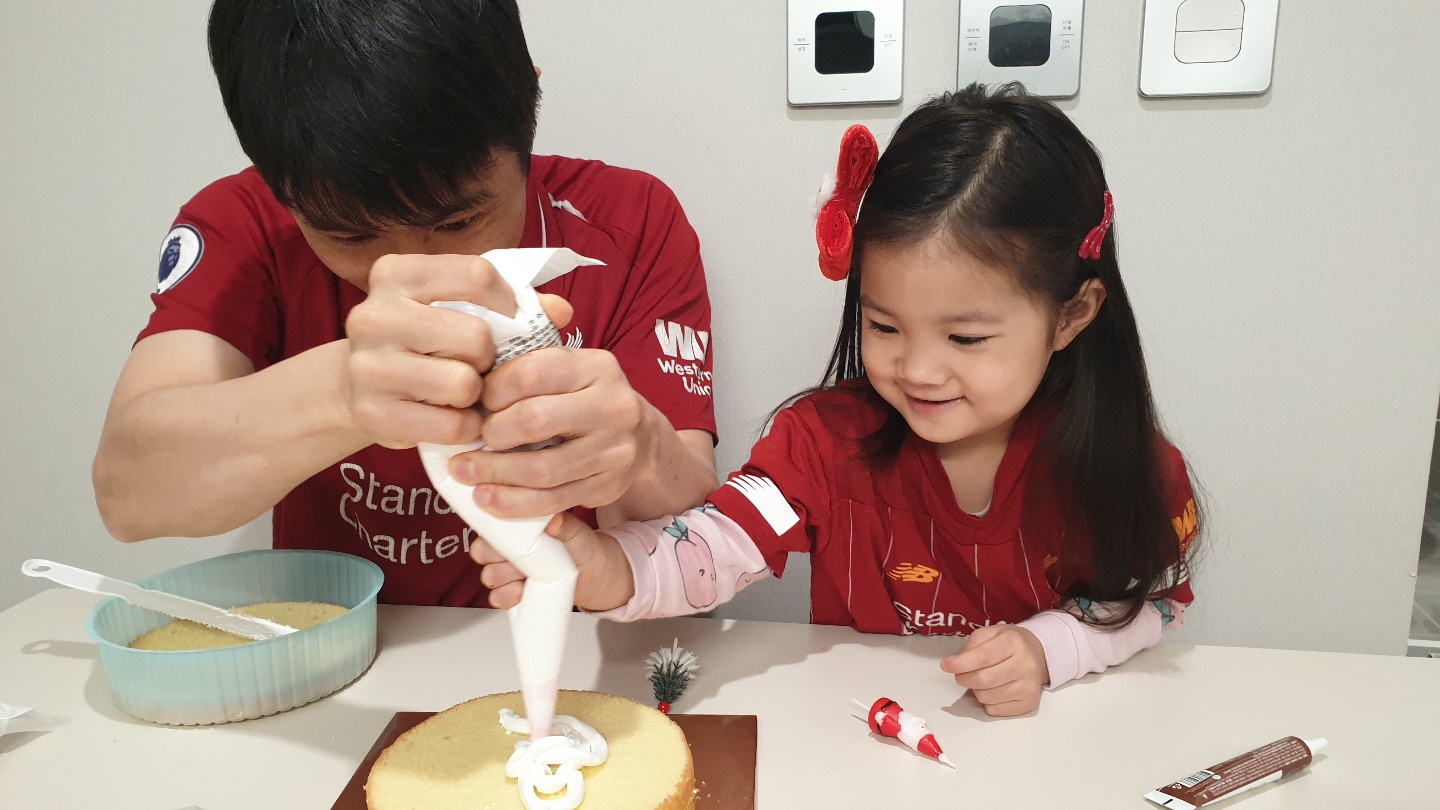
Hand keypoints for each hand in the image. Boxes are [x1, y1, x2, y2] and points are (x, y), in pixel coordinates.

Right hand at [344, 254, 572, 449]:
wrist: (359, 384)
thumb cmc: (426, 340)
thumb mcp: (460, 308)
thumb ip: (513, 304)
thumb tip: (561, 312)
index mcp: (398, 274)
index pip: (477, 275)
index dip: (509, 303)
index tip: (509, 322)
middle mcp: (373, 315)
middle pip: (476, 336)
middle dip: (489, 357)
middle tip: (477, 365)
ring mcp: (367, 365)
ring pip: (463, 384)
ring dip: (477, 396)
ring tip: (464, 392)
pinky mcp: (370, 412)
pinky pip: (450, 426)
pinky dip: (464, 427)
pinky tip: (452, 417)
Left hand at [448, 347, 649, 517]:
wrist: (637, 436)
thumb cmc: (582, 398)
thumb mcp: (567, 368)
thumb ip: (526, 367)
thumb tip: (468, 384)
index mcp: (597, 366)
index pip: (531, 373)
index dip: (493, 390)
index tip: (478, 403)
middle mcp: (613, 406)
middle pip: (536, 420)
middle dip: (493, 433)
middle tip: (473, 440)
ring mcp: (615, 450)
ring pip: (543, 469)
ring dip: (495, 473)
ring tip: (465, 472)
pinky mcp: (608, 486)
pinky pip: (553, 500)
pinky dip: (514, 503)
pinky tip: (488, 498)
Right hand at [471, 512, 635, 610]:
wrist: (599, 575)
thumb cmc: (587, 549)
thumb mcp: (580, 535)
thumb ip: (566, 526)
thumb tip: (554, 519)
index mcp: (521, 526)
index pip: (490, 524)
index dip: (491, 532)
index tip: (504, 539)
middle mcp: (512, 547)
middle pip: (483, 552)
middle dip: (496, 558)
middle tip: (518, 561)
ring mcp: (512, 570)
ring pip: (488, 575)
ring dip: (502, 579)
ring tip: (524, 578)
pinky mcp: (516, 591)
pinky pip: (497, 597)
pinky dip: (506, 597)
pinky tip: (521, 593)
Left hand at [940, 625, 1048, 716]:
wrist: (1038, 655)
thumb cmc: (1008, 644)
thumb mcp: (990, 633)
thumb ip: (971, 646)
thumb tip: (955, 665)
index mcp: (1013, 642)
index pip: (983, 657)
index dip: (960, 664)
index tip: (946, 665)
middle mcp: (1025, 665)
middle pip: (983, 680)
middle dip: (964, 679)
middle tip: (960, 675)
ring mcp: (1028, 687)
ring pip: (987, 697)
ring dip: (976, 691)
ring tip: (982, 680)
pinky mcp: (1029, 704)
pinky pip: (995, 710)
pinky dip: (987, 702)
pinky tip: (994, 690)